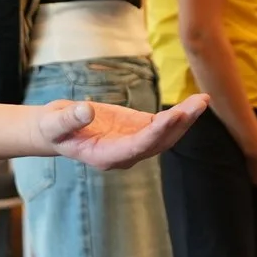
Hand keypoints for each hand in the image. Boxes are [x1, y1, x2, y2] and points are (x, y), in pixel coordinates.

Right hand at [38, 93, 206, 171]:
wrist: (58, 129)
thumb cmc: (54, 128)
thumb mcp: (54, 123)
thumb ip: (69, 119)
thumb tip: (86, 110)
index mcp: (106, 156)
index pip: (136, 147)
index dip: (156, 133)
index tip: (172, 116)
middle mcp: (126, 154)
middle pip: (159, 143)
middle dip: (179, 125)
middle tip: (197, 105)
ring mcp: (135, 143)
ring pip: (166, 135)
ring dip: (185, 119)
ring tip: (202, 100)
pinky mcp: (139, 129)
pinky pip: (163, 124)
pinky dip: (180, 114)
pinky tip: (196, 102)